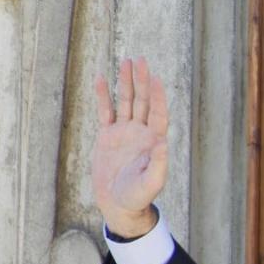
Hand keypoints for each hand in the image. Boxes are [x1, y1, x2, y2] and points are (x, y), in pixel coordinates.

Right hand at [91, 57, 168, 237]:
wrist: (119, 203)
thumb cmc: (138, 196)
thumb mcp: (151, 182)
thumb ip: (158, 164)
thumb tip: (163, 143)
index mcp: (154, 141)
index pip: (157, 113)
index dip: (157, 96)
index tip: (155, 79)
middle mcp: (141, 133)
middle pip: (142, 101)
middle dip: (142, 81)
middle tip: (140, 60)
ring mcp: (124, 132)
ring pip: (126, 102)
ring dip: (126, 83)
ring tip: (126, 62)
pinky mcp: (107, 136)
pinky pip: (105, 111)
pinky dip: (103, 95)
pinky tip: (100, 78)